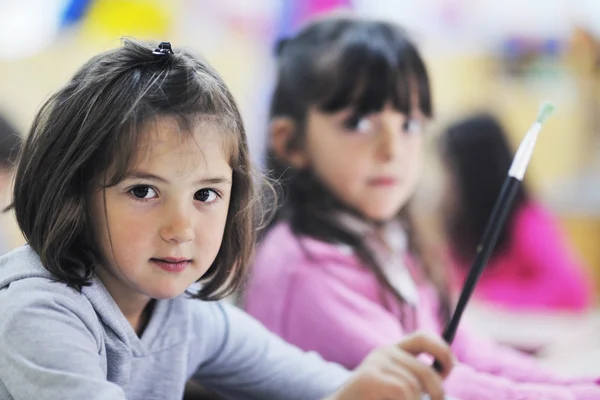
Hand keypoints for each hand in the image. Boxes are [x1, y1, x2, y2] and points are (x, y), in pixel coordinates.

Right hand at [328, 331, 454, 399]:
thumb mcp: (398, 387)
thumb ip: (417, 378)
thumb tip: (449, 373)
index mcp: (393, 352)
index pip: (423, 337)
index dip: (443, 351)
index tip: (451, 368)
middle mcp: (384, 352)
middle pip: (425, 369)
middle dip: (437, 389)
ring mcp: (375, 363)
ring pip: (414, 386)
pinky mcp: (369, 378)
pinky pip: (402, 391)